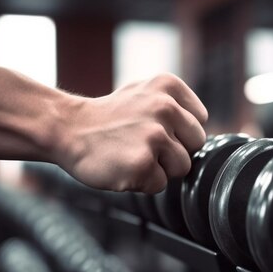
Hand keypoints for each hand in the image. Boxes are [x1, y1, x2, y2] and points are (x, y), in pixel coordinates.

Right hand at [55, 73, 206, 192]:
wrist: (67, 129)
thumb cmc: (109, 118)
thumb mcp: (145, 94)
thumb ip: (177, 107)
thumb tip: (205, 134)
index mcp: (168, 86)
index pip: (200, 121)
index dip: (179, 132)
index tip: (153, 128)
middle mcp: (165, 107)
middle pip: (196, 145)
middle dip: (174, 151)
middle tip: (142, 144)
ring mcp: (154, 136)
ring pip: (182, 167)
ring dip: (159, 168)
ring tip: (132, 154)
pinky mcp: (142, 163)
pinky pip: (160, 185)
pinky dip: (142, 182)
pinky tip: (122, 165)